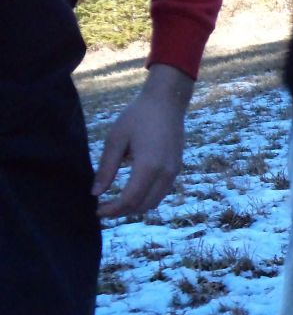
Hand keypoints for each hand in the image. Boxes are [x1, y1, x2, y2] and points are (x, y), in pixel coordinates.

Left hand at [92, 63, 194, 217]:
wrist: (167, 102)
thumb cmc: (137, 116)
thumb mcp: (115, 140)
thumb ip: (106, 168)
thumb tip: (95, 193)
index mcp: (148, 166)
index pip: (130, 200)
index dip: (112, 210)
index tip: (97, 211)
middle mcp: (165, 173)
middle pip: (143, 206)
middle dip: (122, 212)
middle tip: (103, 209)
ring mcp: (173, 172)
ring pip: (154, 202)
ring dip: (135, 207)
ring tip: (116, 203)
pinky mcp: (176, 169)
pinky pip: (161, 192)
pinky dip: (146, 198)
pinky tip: (132, 192)